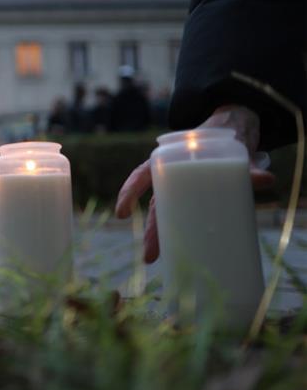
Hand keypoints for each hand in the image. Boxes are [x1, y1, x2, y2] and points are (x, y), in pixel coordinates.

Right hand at [115, 105, 275, 262]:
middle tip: (150, 256)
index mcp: (170, 159)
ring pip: (169, 215)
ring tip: (161, 261)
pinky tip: (184, 251)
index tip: (122, 213)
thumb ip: (247, 163)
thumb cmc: (226, 134)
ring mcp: (186, 190)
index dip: (130, 193)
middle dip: (152, 232)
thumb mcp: (232, 144)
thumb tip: (267, 180)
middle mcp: (173, 178)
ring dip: (164, 238)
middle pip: (157, 206)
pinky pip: (188, 218)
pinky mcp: (201, 199)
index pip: (142, 176)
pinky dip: (185, 234)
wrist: (236, 128)